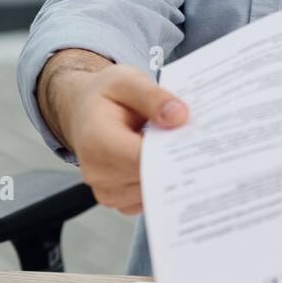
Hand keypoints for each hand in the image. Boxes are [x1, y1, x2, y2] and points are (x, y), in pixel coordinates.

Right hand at [39, 55, 188, 214]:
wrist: (83, 111)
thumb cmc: (104, 96)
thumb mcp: (127, 82)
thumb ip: (153, 97)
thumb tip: (179, 116)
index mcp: (97, 141)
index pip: (143, 158)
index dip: (172, 152)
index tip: (197, 140)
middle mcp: (97, 171)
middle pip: (152, 178)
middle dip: (177, 161)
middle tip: (195, 142)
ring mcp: (106, 191)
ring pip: (155, 192)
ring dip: (170, 172)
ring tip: (171, 147)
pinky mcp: (116, 200)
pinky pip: (149, 199)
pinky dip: (161, 182)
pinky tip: (162, 160)